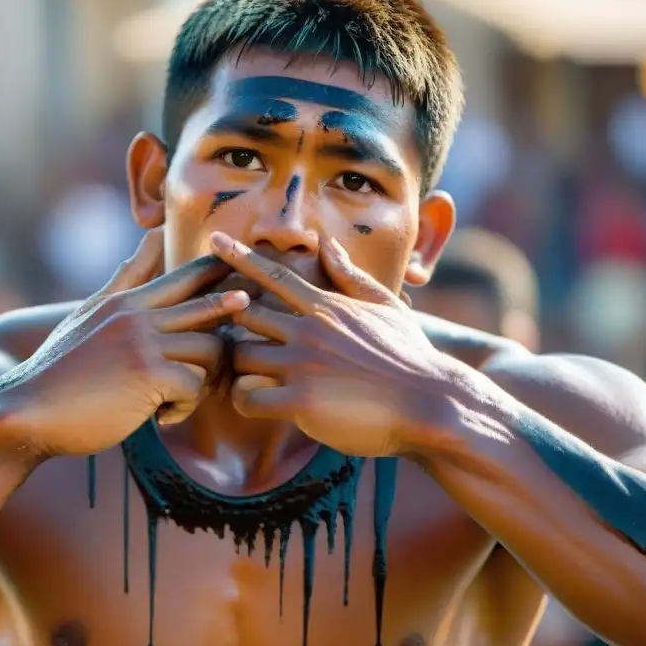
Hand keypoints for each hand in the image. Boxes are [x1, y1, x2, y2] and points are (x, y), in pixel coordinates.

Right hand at [8, 229, 248, 456]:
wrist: (24, 412)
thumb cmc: (60, 370)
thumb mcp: (88, 315)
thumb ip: (124, 280)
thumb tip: (152, 237)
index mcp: (126, 301)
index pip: (186, 276)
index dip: (221, 273)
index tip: (244, 280)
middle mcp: (137, 315)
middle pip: (209, 306)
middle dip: (234, 319)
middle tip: (246, 330)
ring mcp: (143, 343)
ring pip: (209, 349)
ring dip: (203, 379)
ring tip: (180, 397)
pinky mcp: (148, 376)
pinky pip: (193, 386)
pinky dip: (183, 407)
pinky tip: (161, 417)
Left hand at [210, 232, 481, 457]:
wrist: (432, 404)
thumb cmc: (410, 357)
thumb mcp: (386, 306)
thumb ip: (350, 276)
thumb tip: (326, 244)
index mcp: (327, 307)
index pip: (273, 275)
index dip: (240, 257)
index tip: (214, 241)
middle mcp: (310, 330)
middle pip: (244, 314)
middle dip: (232, 326)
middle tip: (233, 342)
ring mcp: (303, 364)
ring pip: (240, 356)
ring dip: (237, 368)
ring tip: (248, 379)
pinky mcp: (301, 402)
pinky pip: (248, 396)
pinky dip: (244, 400)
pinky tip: (257, 405)